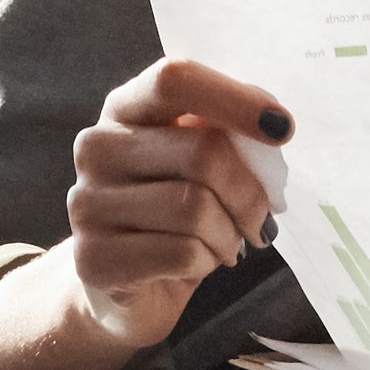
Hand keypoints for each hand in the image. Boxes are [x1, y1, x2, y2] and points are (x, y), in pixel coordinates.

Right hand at [44, 57, 288, 363]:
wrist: (125, 289)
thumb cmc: (173, 216)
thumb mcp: (197, 166)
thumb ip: (225, 135)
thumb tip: (272, 125)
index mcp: (124, 108)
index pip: (174, 80)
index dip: (234, 99)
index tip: (282, 128)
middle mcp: (96, 147)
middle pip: (202, 152)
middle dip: (248, 191)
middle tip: (261, 219)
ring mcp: (87, 203)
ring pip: (195, 208)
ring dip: (229, 233)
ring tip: (224, 243)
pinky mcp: (93, 259)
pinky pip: (181, 253)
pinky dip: (208, 260)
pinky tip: (200, 262)